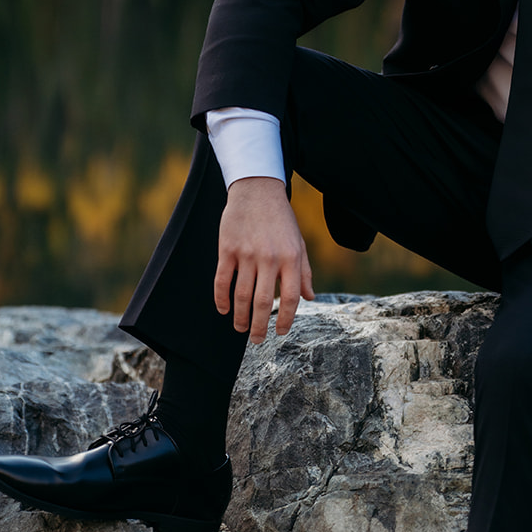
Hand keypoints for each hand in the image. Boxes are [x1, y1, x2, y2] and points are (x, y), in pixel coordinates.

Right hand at [214, 176, 314, 342]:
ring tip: (241, 328)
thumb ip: (304, 271)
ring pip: (241, 295)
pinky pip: (222, 280)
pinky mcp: (227, 249)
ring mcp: (247, 254)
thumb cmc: (281, 220)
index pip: (290, 298)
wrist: (258, 191)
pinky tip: (224, 309)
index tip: (280, 333)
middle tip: (256, 340)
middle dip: (259, 326)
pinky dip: (221, 299)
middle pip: (263, 302)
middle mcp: (269, 258)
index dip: (286, 319)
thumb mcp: (298, 243)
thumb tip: (309, 297)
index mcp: (291, 258)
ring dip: (240, 317)